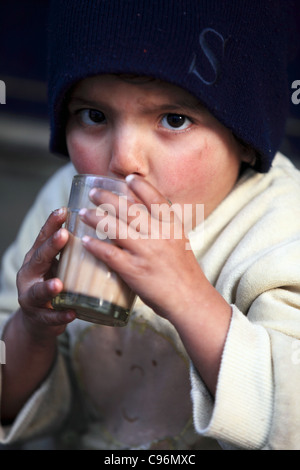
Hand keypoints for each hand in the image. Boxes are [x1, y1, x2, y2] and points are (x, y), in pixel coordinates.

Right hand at [17, 207, 75, 340]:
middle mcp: (30, 274)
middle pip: (40, 257)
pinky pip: (50, 317)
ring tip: (58, 284)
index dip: (52, 223)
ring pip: (38, 291)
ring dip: (49, 287)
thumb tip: (101, 225)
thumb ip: (71, 249)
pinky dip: (60, 316)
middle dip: (51, 246)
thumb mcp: (60, 264)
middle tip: (63, 235)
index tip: (63, 210)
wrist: (40, 319)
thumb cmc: (55, 283)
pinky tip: (71, 313)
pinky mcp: (39, 317)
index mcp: (37, 258)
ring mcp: (31, 296)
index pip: (44, 237)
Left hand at [79, 175, 205, 320]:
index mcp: (173, 226)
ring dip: (96, 218)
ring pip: (115, 227)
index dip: (140, 186)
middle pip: (129, 209)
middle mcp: (160, 235)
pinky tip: (85, 241)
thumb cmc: (184, 273)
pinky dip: (95, 246)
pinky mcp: (135, 270)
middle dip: (108, 198)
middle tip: (94, 192)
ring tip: (83, 213)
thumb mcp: (180, 242)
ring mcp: (146, 252)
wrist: (191, 300)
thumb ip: (164, 228)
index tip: (127, 177)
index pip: (156, 198)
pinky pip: (109, 253)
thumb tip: (145, 215)